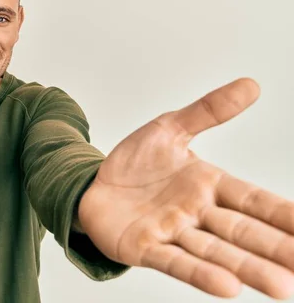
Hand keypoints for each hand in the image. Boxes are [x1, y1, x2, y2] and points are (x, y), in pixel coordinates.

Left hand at [78, 78, 293, 298]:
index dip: (282, 214)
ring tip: (282, 285)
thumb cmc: (135, 163)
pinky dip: (199, 273)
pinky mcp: (144, 248)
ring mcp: (171, 233)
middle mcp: (196, 213)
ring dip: (247, 268)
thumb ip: (207, 111)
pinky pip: (174, 262)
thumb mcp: (169, 128)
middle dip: (275, 248)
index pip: (254, 200)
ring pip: (215, 252)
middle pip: (242, 231)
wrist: (92, 185)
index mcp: (208, 184)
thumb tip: (251, 85)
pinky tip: (227, 287)